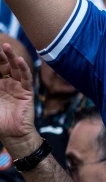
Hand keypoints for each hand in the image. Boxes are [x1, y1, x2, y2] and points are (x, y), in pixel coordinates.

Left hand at [0, 42, 38, 156]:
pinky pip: (25, 78)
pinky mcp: (26, 91)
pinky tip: (19, 60)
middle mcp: (6, 84)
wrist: (12, 135)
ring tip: (6, 46)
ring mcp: (17, 86)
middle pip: (2, 66)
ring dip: (11, 57)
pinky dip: (23, 68)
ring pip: (14, 68)